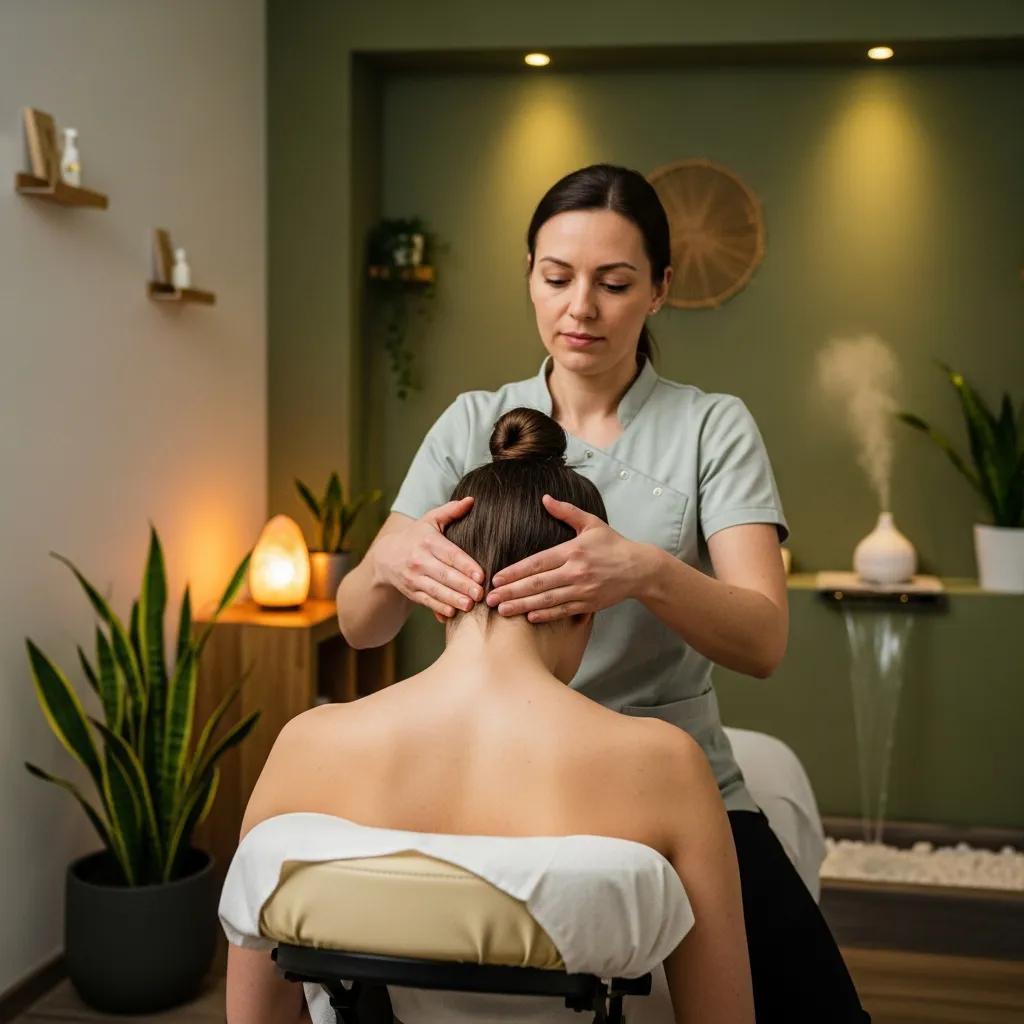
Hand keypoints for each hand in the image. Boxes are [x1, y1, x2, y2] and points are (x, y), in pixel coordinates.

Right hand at [374, 498, 483, 617]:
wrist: (386, 556)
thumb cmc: (417, 536)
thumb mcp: (430, 520)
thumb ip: (451, 511)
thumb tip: (471, 500)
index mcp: (428, 541)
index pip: (450, 554)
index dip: (466, 565)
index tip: (481, 575)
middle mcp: (419, 560)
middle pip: (444, 574)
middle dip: (462, 585)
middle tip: (480, 594)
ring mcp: (414, 578)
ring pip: (436, 590)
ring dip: (453, 599)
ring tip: (469, 605)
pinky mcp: (412, 592)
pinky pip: (427, 601)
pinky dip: (439, 608)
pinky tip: (452, 613)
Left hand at [486, 495, 646, 621]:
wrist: (640, 569)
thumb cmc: (613, 544)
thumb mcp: (591, 523)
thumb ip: (566, 512)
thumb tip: (545, 498)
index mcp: (573, 551)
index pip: (537, 562)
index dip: (515, 571)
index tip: (496, 578)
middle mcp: (576, 571)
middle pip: (537, 584)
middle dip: (511, 592)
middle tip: (490, 598)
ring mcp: (582, 590)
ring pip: (547, 600)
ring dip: (523, 606)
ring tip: (502, 611)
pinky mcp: (589, 604)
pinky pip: (563, 611)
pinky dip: (546, 615)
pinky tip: (529, 617)